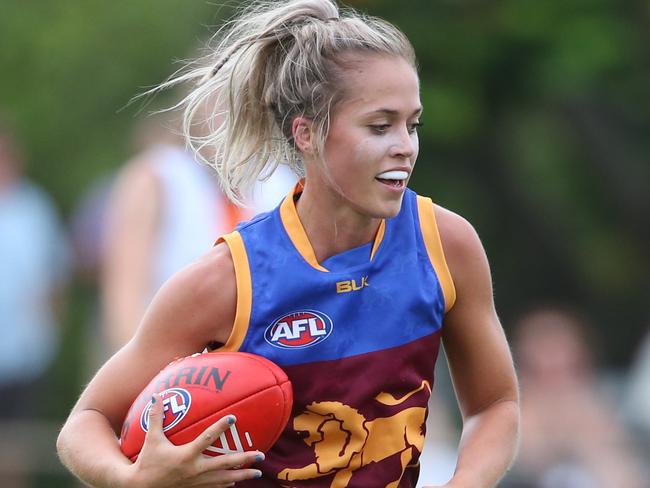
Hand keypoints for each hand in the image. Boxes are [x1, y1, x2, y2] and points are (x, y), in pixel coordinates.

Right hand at [126, 393, 263, 486]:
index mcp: (186, 455)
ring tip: (258, 473)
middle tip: (261, 455)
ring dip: (242, 476)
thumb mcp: (151, 439)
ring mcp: (197, 482)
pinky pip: (215, 487)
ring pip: (224, 479)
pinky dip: (227, 484)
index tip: (233, 418)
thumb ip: (156, 417)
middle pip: (225, 464)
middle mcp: (195, 469)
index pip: (207, 438)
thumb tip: (156, 396)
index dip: (220, 427)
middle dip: (244, 460)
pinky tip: (236, 481)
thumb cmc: (147, 462)